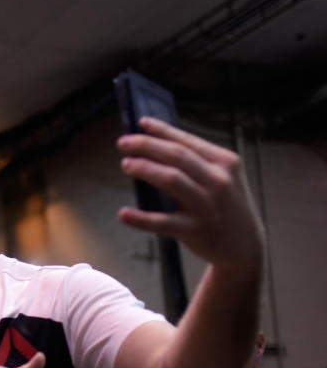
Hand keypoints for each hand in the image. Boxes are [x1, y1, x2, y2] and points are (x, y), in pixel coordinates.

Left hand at [117, 117, 263, 271]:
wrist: (244, 244)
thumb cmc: (224, 205)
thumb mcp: (222, 177)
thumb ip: (197, 161)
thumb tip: (157, 143)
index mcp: (224, 162)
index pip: (187, 141)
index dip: (161, 130)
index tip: (140, 123)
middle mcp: (218, 180)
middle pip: (177, 156)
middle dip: (147, 145)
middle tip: (123, 142)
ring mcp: (207, 206)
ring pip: (171, 180)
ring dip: (145, 169)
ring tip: (125, 164)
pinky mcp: (195, 230)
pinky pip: (163, 222)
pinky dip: (141, 218)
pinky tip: (123, 213)